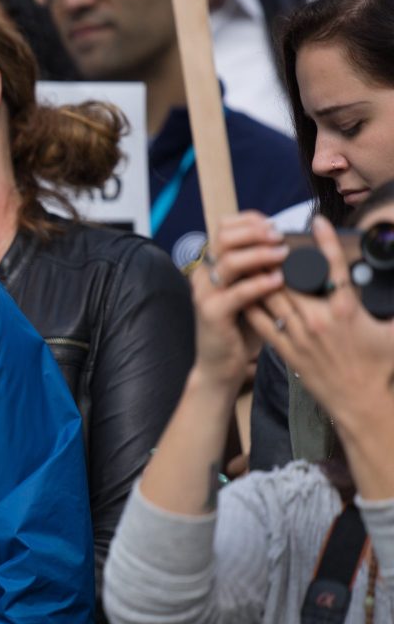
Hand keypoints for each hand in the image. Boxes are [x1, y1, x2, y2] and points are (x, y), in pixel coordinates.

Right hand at [190, 212, 287, 389]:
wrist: (220, 365)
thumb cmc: (240, 329)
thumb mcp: (248, 292)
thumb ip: (258, 270)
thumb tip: (287, 246)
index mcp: (211, 265)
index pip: (223, 227)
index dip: (249, 221)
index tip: (274, 226)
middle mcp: (204, 275)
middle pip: (223, 237)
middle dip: (255, 232)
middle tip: (279, 237)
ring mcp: (205, 293)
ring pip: (229, 261)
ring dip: (260, 254)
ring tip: (283, 255)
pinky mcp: (212, 313)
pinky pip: (237, 293)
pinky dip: (259, 284)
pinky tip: (278, 280)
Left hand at [253, 216, 393, 431]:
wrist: (361, 402)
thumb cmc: (380, 367)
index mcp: (347, 310)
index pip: (334, 267)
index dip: (324, 242)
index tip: (316, 221)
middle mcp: (319, 319)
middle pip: (292, 279)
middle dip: (280, 258)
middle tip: (270, 239)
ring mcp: (299, 335)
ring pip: (272, 297)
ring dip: (261, 277)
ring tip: (251, 258)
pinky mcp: (286, 350)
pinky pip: (261, 323)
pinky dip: (251, 305)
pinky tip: (243, 291)